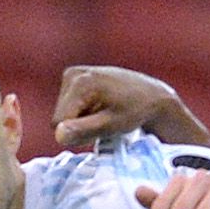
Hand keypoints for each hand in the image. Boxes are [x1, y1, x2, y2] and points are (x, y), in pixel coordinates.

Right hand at [54, 65, 194, 148]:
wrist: (151, 95)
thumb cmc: (135, 111)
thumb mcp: (111, 125)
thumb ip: (84, 130)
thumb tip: (58, 135)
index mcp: (79, 82)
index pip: (58, 123)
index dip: (77, 133)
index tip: (100, 128)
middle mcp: (72, 73)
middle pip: (60, 117)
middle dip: (80, 125)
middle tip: (105, 121)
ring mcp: (73, 74)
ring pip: (64, 113)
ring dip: (83, 119)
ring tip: (105, 113)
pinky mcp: (75, 77)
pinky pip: (69, 106)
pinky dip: (85, 111)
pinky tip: (102, 107)